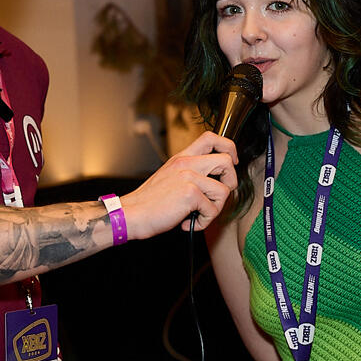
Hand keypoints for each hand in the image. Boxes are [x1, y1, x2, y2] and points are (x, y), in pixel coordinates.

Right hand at [120, 131, 237, 240]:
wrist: (130, 214)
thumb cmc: (148, 202)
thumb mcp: (169, 178)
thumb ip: (189, 174)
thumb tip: (214, 182)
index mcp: (181, 158)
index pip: (211, 138)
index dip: (228, 148)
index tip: (231, 162)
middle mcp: (186, 163)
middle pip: (226, 160)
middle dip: (231, 181)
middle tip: (218, 195)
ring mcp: (188, 177)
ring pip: (224, 189)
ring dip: (216, 208)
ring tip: (199, 214)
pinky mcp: (190, 193)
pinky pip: (212, 210)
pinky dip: (204, 222)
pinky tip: (187, 222)